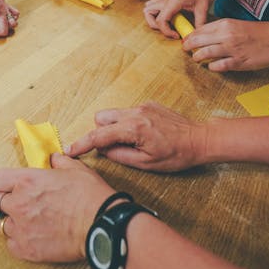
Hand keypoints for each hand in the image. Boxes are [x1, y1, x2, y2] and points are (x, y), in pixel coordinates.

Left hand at [0, 154, 115, 261]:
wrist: (100, 224)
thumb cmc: (90, 196)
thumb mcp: (75, 169)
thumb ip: (59, 162)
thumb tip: (54, 159)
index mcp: (27, 181)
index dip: (4, 182)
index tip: (10, 186)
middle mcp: (19, 203)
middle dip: (5, 201)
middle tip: (18, 203)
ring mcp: (21, 228)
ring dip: (9, 221)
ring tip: (23, 221)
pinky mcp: (27, 249)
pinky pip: (10, 244)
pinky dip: (17, 240)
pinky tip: (29, 235)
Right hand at [67, 102, 205, 171]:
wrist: (199, 139)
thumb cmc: (176, 154)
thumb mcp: (147, 163)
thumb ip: (120, 156)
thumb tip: (103, 150)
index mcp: (133, 129)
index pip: (99, 136)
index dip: (82, 144)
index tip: (69, 150)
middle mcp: (135, 113)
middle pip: (101, 118)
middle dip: (101, 132)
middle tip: (114, 147)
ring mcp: (142, 106)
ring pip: (114, 114)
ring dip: (114, 127)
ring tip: (131, 142)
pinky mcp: (148, 104)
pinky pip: (128, 112)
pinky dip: (127, 123)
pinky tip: (144, 135)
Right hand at [143, 0, 218, 38]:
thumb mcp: (203, 8)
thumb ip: (199, 23)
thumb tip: (196, 36)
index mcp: (172, 2)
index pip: (160, 20)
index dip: (166, 32)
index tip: (177, 35)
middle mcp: (166, 0)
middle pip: (147, 13)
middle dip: (154, 25)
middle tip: (168, 30)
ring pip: (148, 9)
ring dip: (154, 18)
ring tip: (167, 24)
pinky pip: (156, 6)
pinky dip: (158, 14)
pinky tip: (171, 18)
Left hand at [184, 17, 268, 70]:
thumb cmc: (259, 32)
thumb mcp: (237, 24)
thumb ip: (221, 29)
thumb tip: (204, 36)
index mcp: (226, 24)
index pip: (200, 29)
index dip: (191, 36)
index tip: (186, 40)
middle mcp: (227, 35)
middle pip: (198, 41)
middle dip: (189, 46)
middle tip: (186, 49)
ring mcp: (232, 49)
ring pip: (205, 54)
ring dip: (198, 57)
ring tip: (196, 58)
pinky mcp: (239, 62)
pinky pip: (218, 66)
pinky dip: (212, 67)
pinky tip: (212, 66)